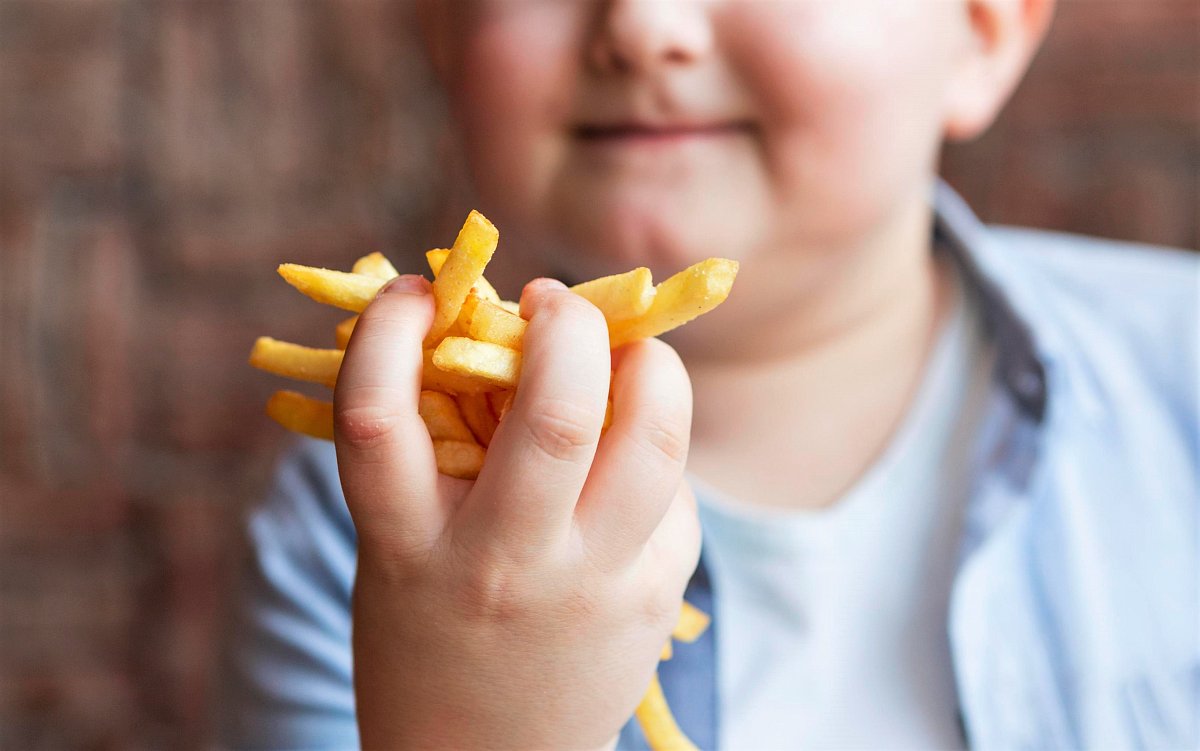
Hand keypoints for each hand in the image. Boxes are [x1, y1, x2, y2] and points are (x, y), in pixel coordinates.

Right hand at [334, 274, 699, 749]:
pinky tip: (629, 448)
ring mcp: (591, 586)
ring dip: (650, 364)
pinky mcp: (654, 596)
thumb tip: (500, 326)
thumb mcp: (399, 546)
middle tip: (550, 303)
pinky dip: (655, 442)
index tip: (415, 289)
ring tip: (622, 351)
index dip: (389, 328)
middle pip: (557, 414)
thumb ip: (438, 449)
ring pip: (656, 440)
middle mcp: (503, 565)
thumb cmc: (429, 629)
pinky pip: (674, 489)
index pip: (377, 414)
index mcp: (405, 547)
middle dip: (566, 324)